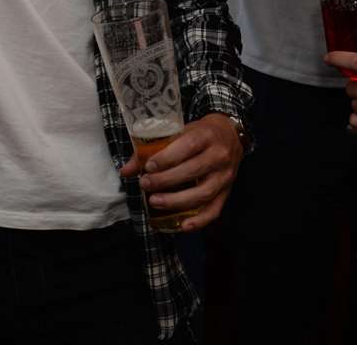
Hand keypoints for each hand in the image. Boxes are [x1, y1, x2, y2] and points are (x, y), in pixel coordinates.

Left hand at [121, 113, 243, 230]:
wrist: (230, 135)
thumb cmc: (200, 133)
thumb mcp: (180, 131)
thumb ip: (153, 149)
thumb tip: (125, 171)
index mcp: (206, 136)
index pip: (188, 146)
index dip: (167, 158)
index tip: (148, 166)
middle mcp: (218, 156)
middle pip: (193, 171)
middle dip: (166, 180)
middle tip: (146, 184)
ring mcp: (224, 176)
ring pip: (203, 193)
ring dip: (177, 201)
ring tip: (155, 202)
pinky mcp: (227, 192)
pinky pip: (215, 209)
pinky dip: (199, 221)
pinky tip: (183, 225)